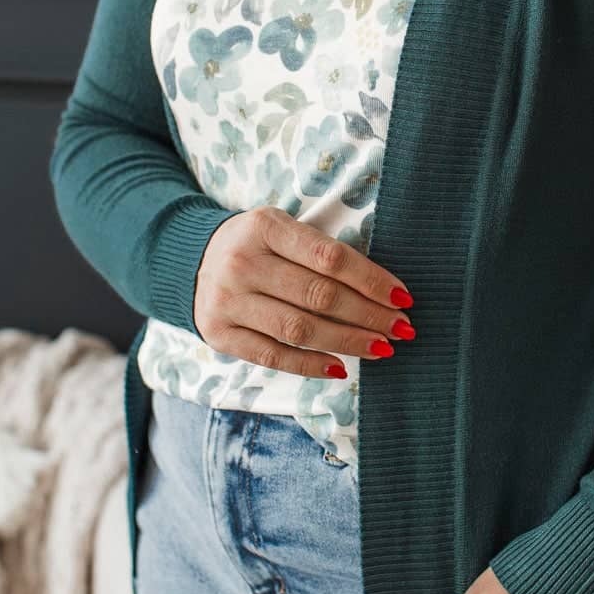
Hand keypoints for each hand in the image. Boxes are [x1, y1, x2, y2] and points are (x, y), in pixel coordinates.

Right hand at [192, 206, 414, 378]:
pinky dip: (311, 364)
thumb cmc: (256, 245)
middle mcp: (243, 263)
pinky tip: (341, 367)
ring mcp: (228, 301)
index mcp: (265, 226)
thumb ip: (321, 252)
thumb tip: (383, 291)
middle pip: (319, 295)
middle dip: (368, 315)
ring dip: (348, 341)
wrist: (190, 259)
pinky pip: (273, 356)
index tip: (403, 298)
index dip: (371, 279)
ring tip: (382, 348)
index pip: (329, 257)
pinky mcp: (220, 334)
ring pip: (299, 329)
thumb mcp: (282, 229)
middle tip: (402, 328)